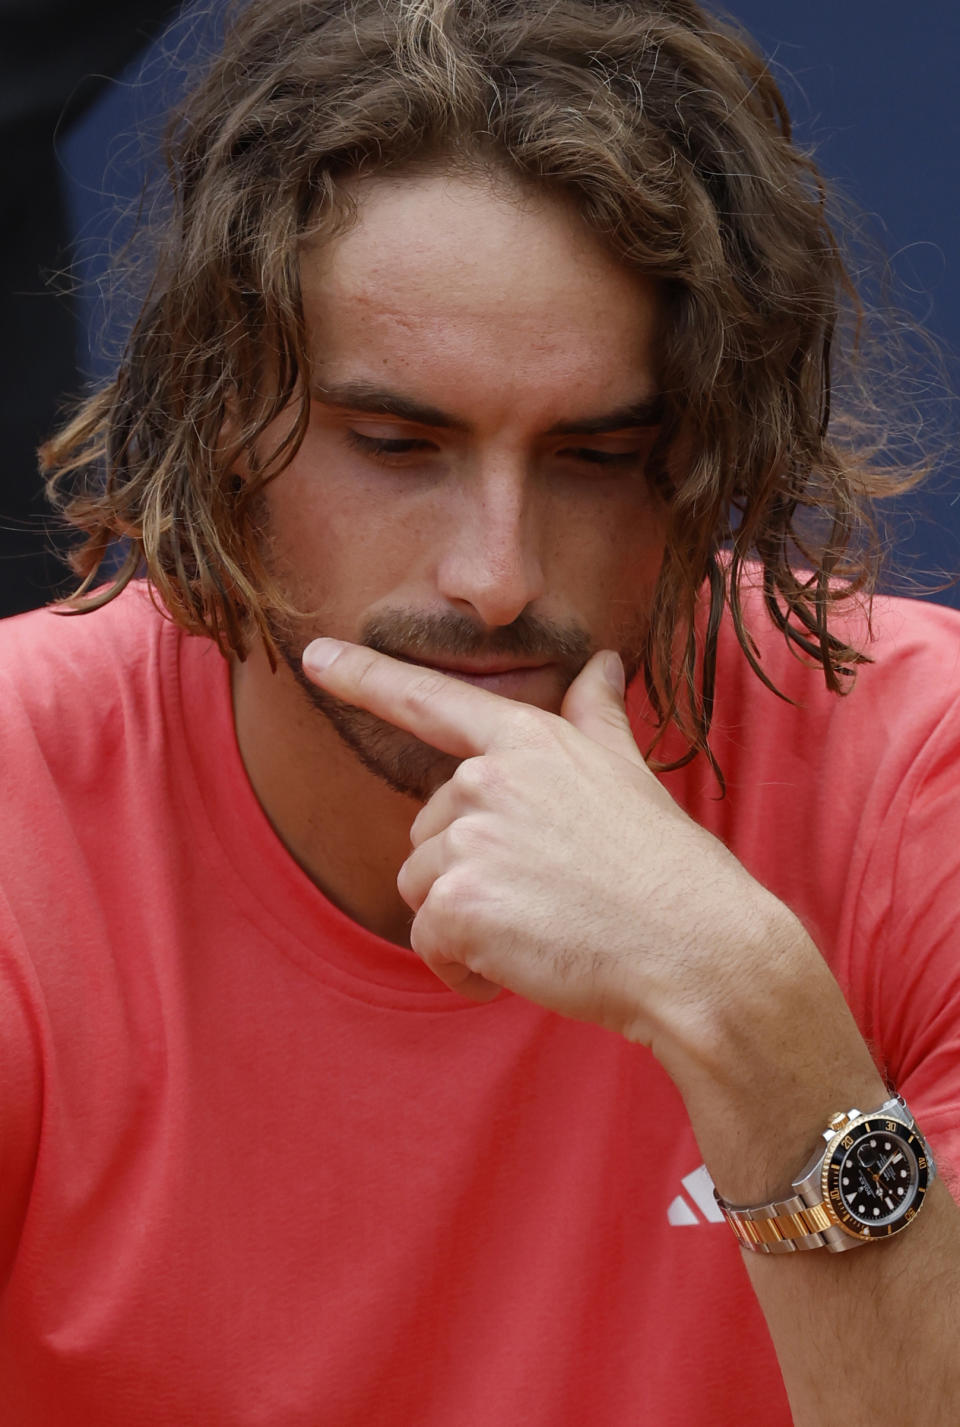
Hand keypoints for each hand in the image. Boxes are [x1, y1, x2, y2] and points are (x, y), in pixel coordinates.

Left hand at [301, 638, 796, 1046]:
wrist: (699, 950)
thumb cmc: (669, 869)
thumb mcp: (629, 774)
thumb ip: (595, 717)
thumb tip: (601, 661)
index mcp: (527, 740)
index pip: (428, 699)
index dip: (364, 674)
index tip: (313, 655)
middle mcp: (488, 778)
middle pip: (426, 834)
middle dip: (471, 876)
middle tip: (549, 896)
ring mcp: (470, 838)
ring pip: (423, 893)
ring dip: (469, 927)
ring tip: (545, 930)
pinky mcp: (458, 903)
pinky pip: (430, 947)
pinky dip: (469, 971)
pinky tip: (528, 965)